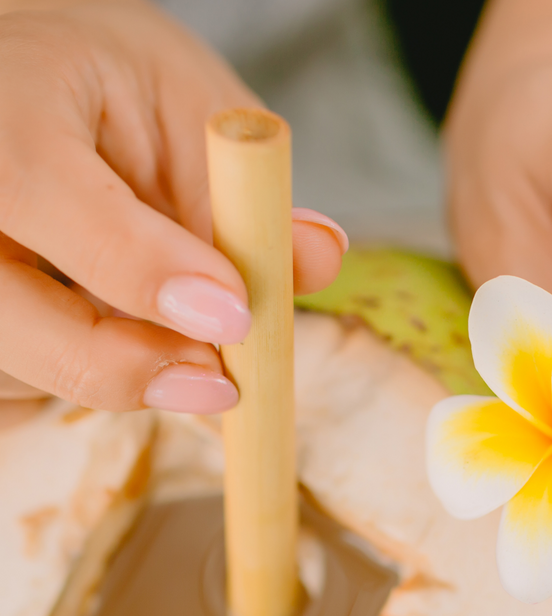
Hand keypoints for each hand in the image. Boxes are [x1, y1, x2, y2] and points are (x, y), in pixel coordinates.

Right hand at [0, 0, 346, 418]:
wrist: (25, 86)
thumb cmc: (100, 86)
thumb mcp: (184, 105)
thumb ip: (241, 189)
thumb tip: (317, 257)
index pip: (34, 184)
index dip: (140, 266)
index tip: (235, 315)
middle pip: (5, 312)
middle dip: (122, 364)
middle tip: (217, 381)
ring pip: (15, 365)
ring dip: (113, 370)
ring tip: (172, 330)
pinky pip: (15, 390)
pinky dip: (82, 379)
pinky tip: (111, 330)